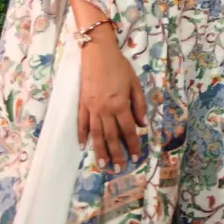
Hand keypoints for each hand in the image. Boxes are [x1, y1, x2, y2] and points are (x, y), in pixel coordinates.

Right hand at [76, 25, 146, 170]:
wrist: (98, 54)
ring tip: (103, 164)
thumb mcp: (135, 83)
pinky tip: (83, 146)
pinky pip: (82, 123)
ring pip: (96, 134)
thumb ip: (139, 104)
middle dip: (116, 154)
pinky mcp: (82, 104)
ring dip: (99, 150)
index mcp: (121, 105)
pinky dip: (83, 135)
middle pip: (111, 136)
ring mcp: (92, 108)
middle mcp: (105, 110)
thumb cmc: (119, 67)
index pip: (128, 130)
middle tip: (118, 169)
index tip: (134, 157)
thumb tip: (141, 124)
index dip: (132, 144)